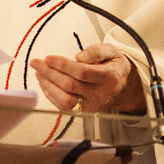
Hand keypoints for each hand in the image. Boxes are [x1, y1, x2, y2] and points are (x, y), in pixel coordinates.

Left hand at [29, 43, 144, 114]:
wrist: (126, 88)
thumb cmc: (115, 66)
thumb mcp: (111, 51)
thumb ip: (96, 51)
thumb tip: (79, 57)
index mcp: (109, 76)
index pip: (82, 72)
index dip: (63, 65)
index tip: (48, 58)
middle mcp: (100, 94)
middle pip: (70, 86)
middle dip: (50, 73)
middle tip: (36, 63)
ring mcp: (92, 105)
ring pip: (66, 100)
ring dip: (48, 86)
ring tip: (39, 73)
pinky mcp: (85, 112)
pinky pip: (65, 107)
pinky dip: (52, 95)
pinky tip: (45, 83)